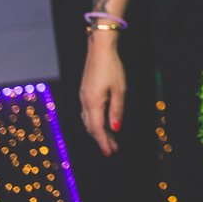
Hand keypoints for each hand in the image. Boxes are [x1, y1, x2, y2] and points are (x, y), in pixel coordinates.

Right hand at [79, 34, 125, 154]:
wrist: (99, 49)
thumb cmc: (112, 67)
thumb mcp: (119, 90)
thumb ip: (117, 110)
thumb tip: (115, 128)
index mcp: (93, 103)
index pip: (98, 129)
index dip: (104, 142)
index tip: (111, 152)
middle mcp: (85, 102)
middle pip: (91, 127)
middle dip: (102, 139)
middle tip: (112, 149)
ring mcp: (83, 97)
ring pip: (88, 120)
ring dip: (97, 131)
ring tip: (109, 139)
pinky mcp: (84, 92)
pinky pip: (87, 113)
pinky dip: (94, 122)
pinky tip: (100, 123)